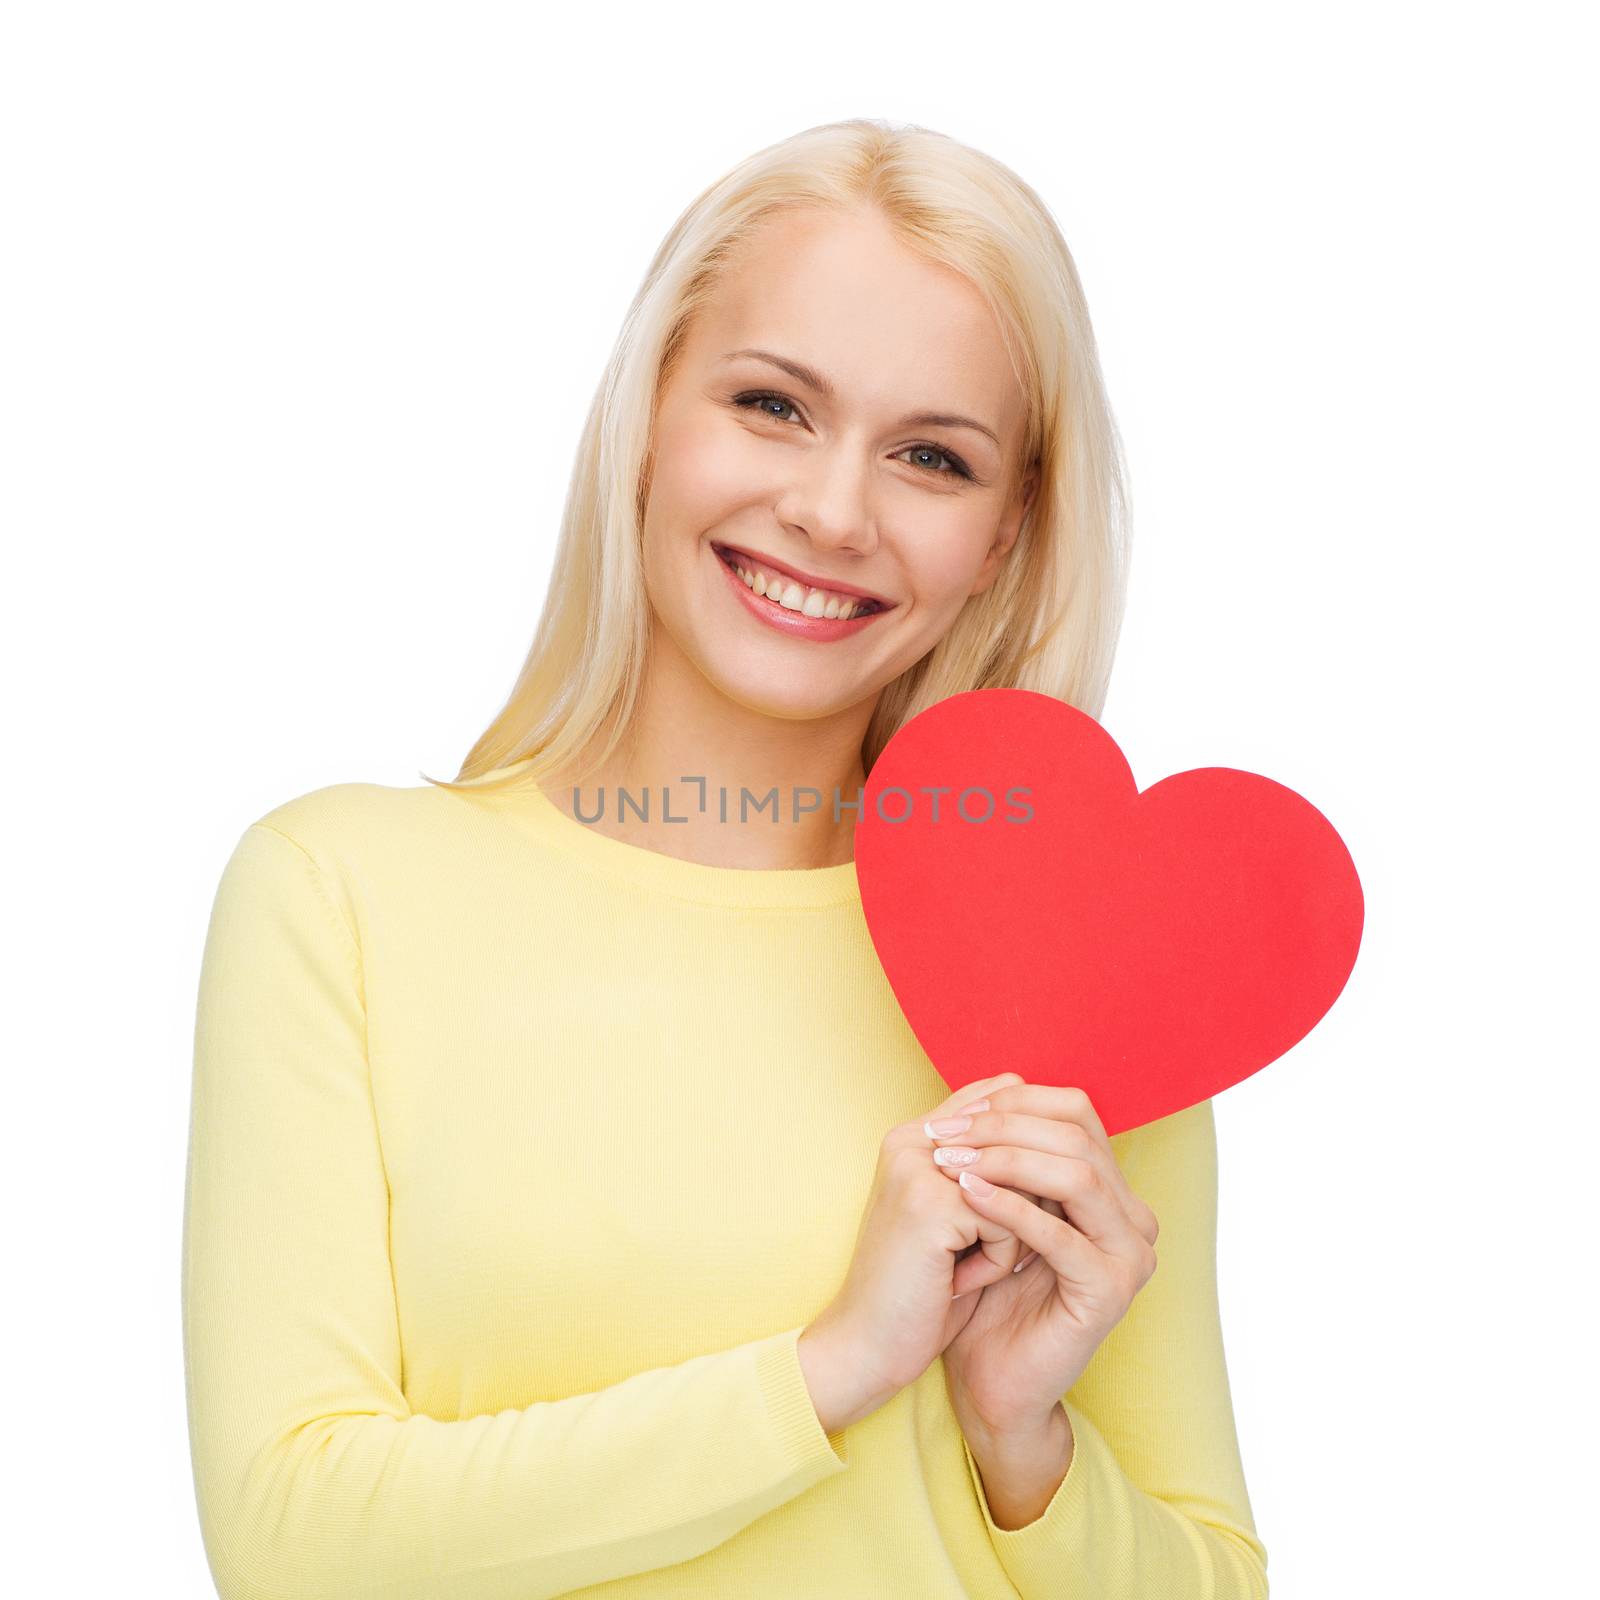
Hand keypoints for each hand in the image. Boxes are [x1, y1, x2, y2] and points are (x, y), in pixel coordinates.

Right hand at [798, 1072, 1032, 1433]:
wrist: (866, 1346)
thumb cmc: (918, 1284)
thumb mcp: (954, 1216)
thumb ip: (989, 1170)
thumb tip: (1063, 1138)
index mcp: (912, 1134)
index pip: (996, 1103)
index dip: (1021, 1157)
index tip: (1015, 1206)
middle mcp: (911, 1139)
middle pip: (1015, 1144)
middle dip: (1021, 1202)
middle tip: (983, 1246)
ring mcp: (918, 1168)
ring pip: (1018, 1186)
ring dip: (1009, 1233)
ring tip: (965, 1263)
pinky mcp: (932, 1206)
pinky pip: (1008, 1224)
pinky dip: (996, 1262)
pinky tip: (955, 1283)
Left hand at [927, 1082, 1160, 1442]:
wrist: (989, 1377)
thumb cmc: (987, 1290)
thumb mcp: (997, 1206)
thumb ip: (1009, 1152)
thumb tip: (997, 1079)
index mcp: (1112, 1189)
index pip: (1075, 1112)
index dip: (1012, 1104)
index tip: (948, 1114)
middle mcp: (1134, 1216)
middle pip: (1076, 1136)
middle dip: (1003, 1126)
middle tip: (943, 1133)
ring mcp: (1129, 1254)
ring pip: (1076, 1175)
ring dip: (1006, 1159)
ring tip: (950, 1159)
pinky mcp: (1110, 1291)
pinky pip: (1060, 1234)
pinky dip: (1009, 1208)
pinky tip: (967, 1194)